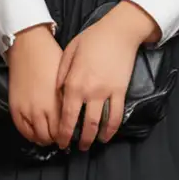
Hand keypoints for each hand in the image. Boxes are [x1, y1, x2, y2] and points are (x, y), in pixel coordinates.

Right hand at [7, 24, 63, 147]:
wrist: (28, 47)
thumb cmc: (50, 58)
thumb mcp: (67, 80)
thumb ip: (69, 100)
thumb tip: (75, 114)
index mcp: (58, 103)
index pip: (65, 130)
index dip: (69, 136)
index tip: (72, 136)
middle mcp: (42, 111)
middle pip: (51, 137)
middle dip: (58, 140)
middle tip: (62, 138)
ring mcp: (27, 111)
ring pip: (38, 137)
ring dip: (45, 139)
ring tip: (50, 137)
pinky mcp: (15, 108)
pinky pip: (23, 131)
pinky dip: (31, 135)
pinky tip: (36, 134)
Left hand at [55, 0, 157, 151]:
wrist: (119, 32)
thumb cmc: (91, 39)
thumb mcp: (68, 53)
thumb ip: (61, 75)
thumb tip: (57, 95)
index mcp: (73, 83)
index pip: (66, 116)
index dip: (63, 133)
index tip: (60, 141)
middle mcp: (89, 92)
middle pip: (83, 124)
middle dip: (77, 140)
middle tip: (73, 148)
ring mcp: (107, 93)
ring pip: (100, 124)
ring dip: (94, 138)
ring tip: (89, 145)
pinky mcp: (121, 91)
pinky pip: (117, 115)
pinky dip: (112, 129)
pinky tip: (107, 135)